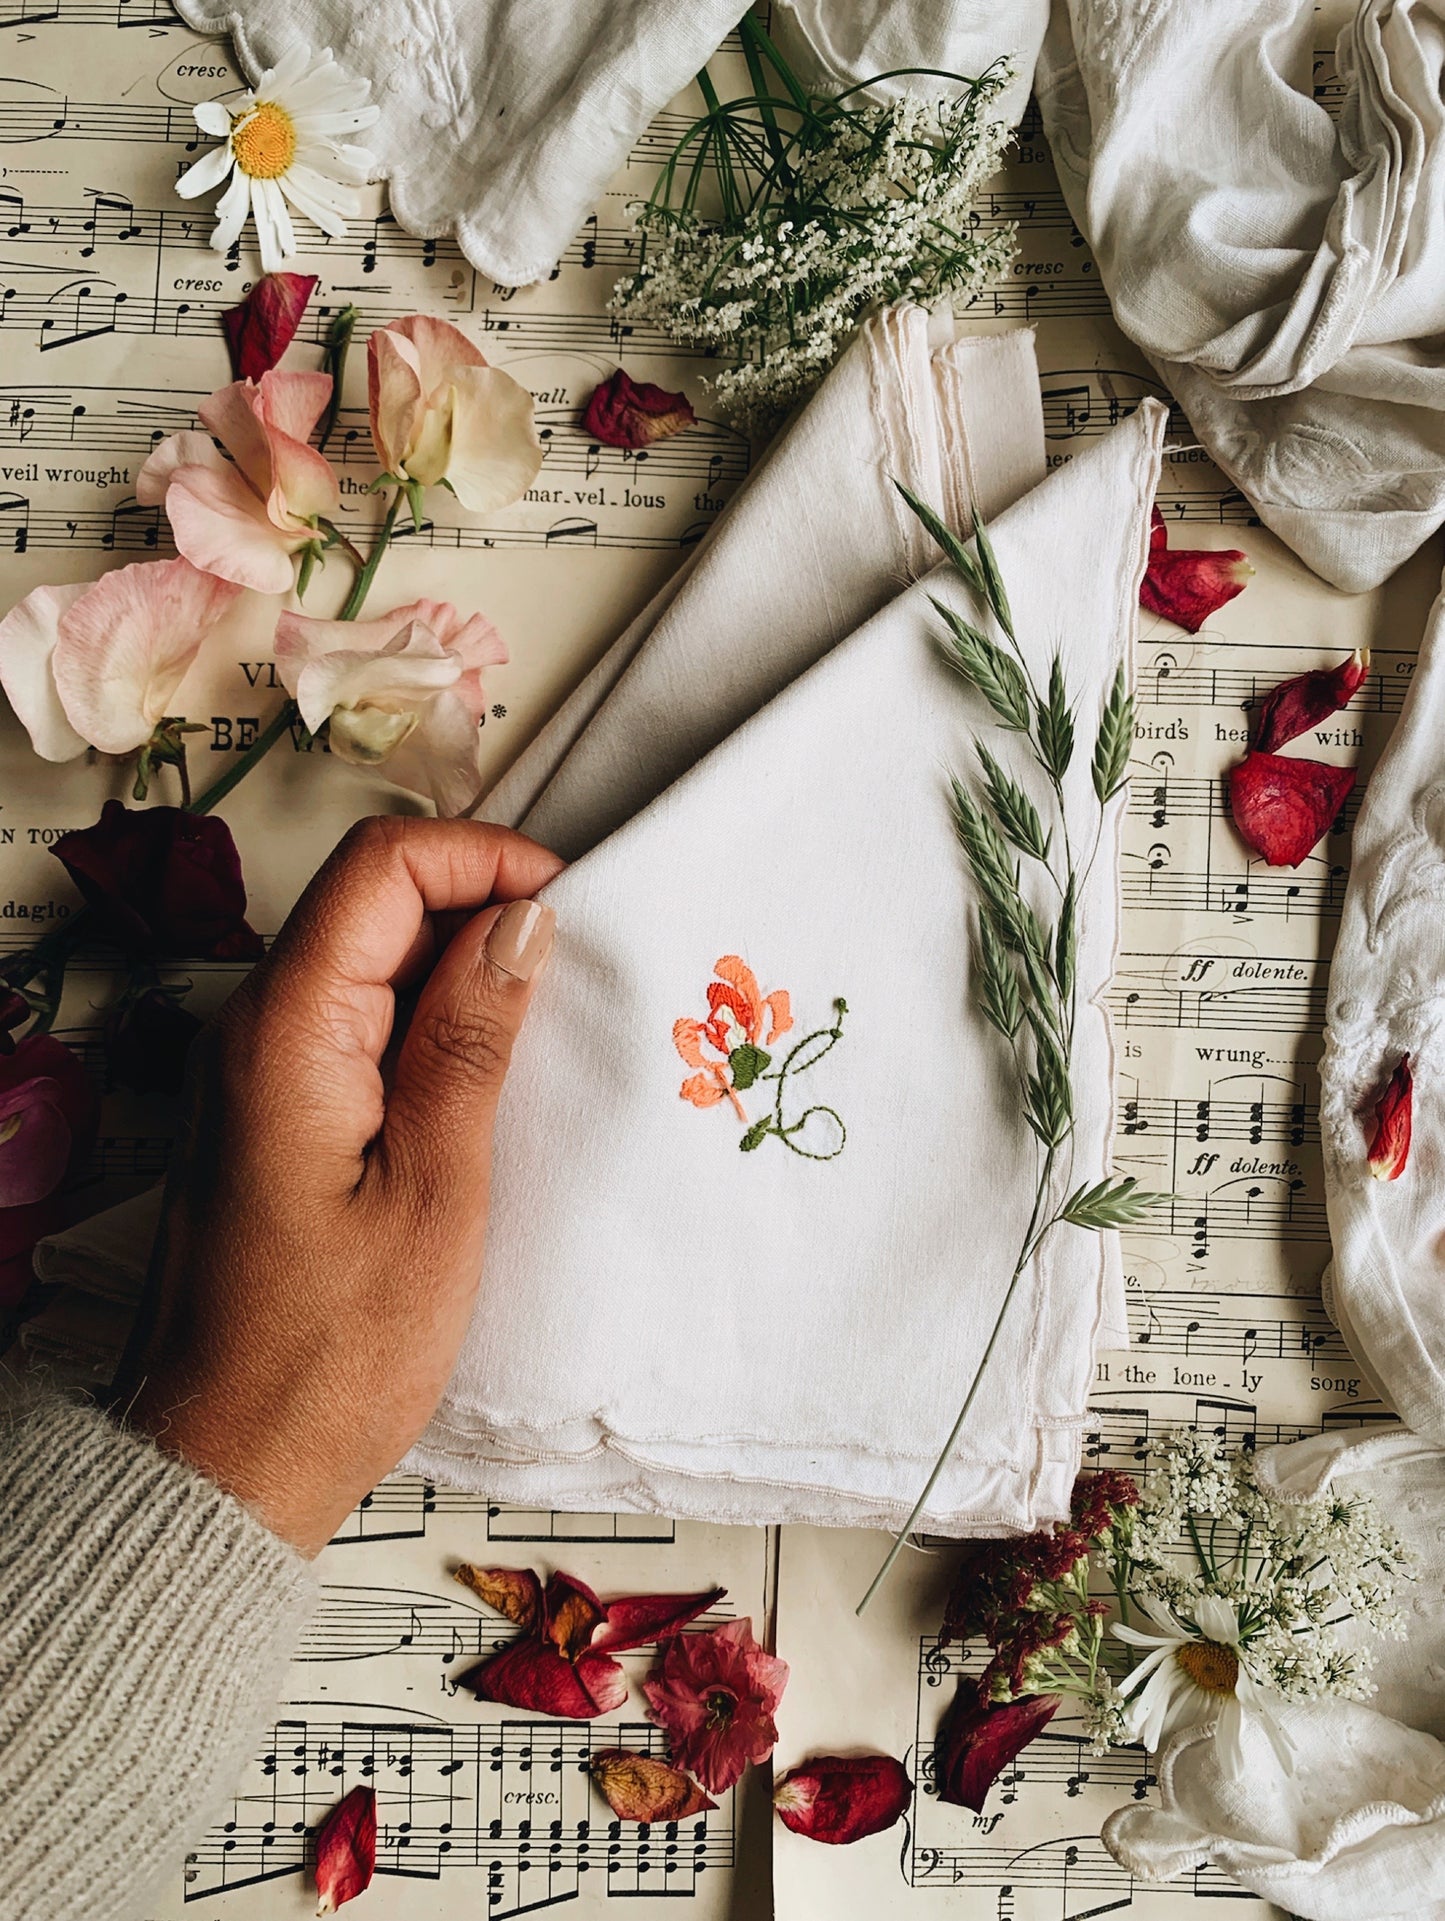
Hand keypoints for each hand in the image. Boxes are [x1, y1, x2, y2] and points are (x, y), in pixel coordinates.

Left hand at [117, 815, 563, 1555]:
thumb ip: (471, 1038)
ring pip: (368, 957)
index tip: (569, 903)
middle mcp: (254, 1028)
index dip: (483, 856)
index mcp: (286, 1031)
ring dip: (461, 967)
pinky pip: (357, 1021)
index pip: (381, 865)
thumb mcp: (435, 1191)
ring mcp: (257, 1068)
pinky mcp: (274, 1110)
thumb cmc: (334, 1350)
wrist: (233, 1462)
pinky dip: (429, 1022)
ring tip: (547, 1028)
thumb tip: (521, 916)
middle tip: (577, 970)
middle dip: (480, 906)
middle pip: (371, 899)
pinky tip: (488, 1076)